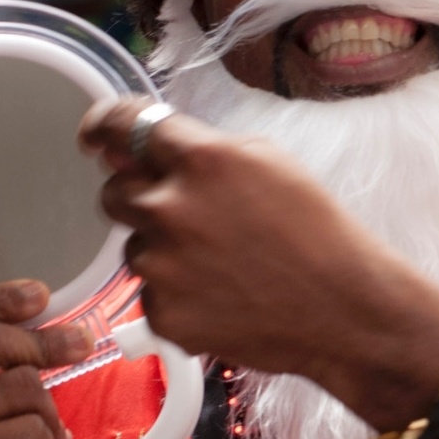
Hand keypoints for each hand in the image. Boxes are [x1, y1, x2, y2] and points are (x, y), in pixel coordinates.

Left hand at [80, 98, 438, 431]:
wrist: (344, 310)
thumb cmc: (316, 231)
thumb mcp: (269, 162)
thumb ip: (201, 148)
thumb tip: (144, 147)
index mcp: (199, 159)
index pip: (122, 124)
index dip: (102, 124)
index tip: (94, 135)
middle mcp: (170, 208)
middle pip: (115, 192)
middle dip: (140, 197)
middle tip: (183, 214)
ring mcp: (162, 266)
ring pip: (134, 247)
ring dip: (163, 250)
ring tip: (221, 263)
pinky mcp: (163, 314)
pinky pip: (151, 295)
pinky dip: (177, 294)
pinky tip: (222, 295)